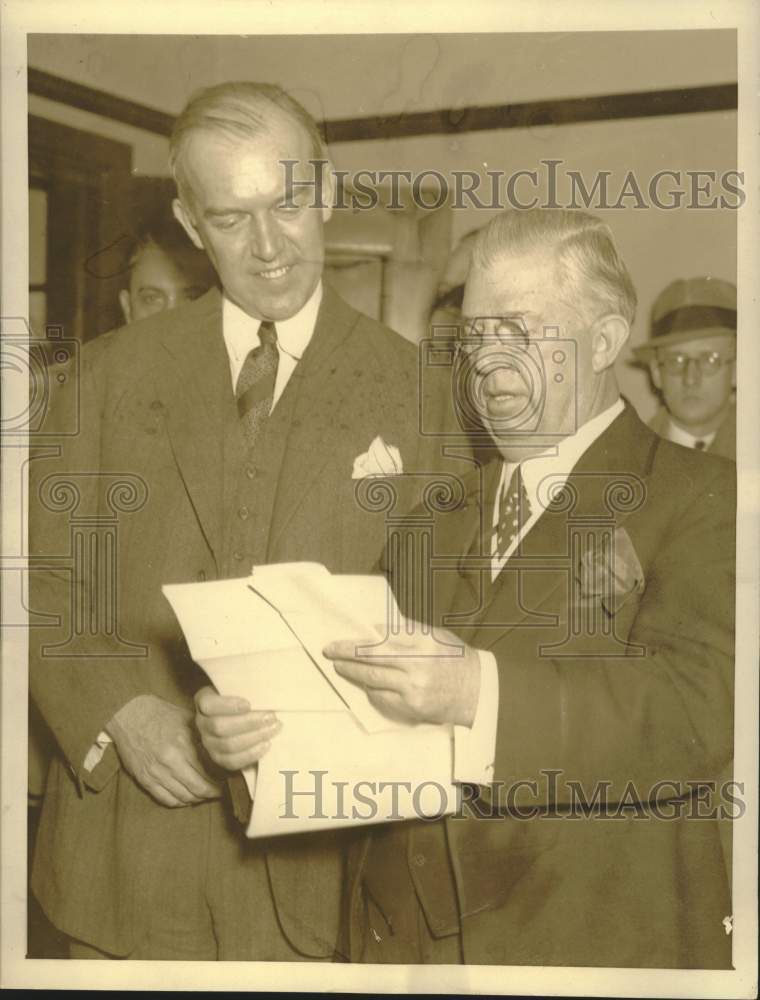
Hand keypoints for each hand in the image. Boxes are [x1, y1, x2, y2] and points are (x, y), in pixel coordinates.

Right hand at [106, 694, 220, 807]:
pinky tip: (186, 797)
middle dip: (212, 793)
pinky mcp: (145, 779)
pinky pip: (166, 799)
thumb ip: (204, 736)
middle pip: (199, 788)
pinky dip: (179, 802)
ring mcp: (157, 772)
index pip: (209, 771)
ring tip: (204, 794)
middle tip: (219, 791)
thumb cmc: (161, 714)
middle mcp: (171, 760)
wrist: (129, 714)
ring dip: (197, 799)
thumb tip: (222, 749)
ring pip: (184, 797)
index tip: (228, 780)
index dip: (221, 779)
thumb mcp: (188, 719)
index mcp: (184, 743)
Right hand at [194, 686, 281, 770]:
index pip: (208, 705)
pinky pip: (232, 761)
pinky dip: (251, 754)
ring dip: (254, 738)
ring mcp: (208, 743)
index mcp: (204, 701)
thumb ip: (246, 688)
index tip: (248, 704)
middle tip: (271, 717)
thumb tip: (265, 690)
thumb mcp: (238, 687)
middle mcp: (202, 723)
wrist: (235, 715)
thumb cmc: (240, 696)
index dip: (227, 706)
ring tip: (273, 729)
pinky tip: (266, 744)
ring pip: (228, 745)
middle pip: (220, 727)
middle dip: (248, 723)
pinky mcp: (218, 758)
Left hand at [324, 625, 480, 726]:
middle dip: (346, 658)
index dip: (354, 643)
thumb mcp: (434, 635)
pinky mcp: (412, 708)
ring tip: (342, 668)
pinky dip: (372, 690)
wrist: (477, 691)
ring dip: (353, 675)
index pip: (379, 641)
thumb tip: (373, 629)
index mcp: (422, 643)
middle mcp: (417, 666)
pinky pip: (382, 699)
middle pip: (371, 662)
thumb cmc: (454, 658)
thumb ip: (405, 632)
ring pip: (372, 682)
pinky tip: (367, 685)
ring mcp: (413, 690)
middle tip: (329, 653)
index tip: (336, 643)